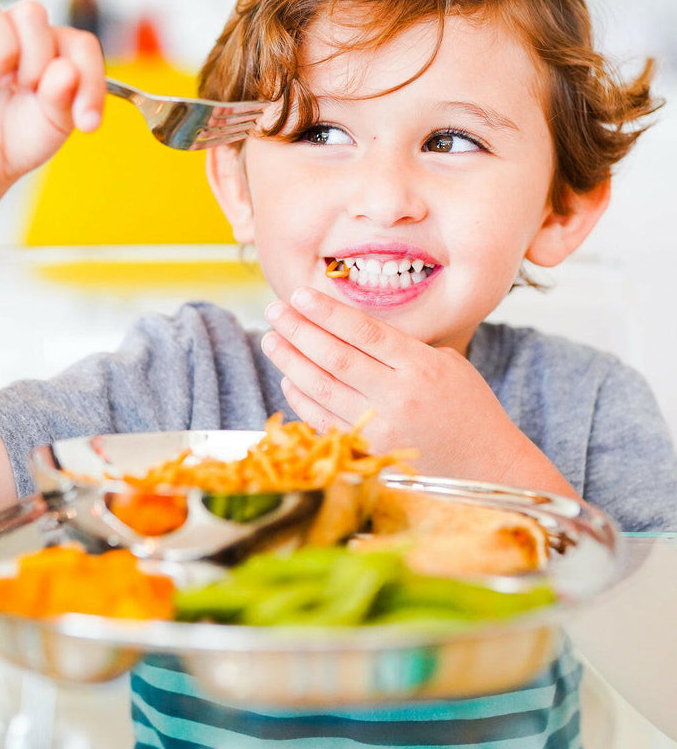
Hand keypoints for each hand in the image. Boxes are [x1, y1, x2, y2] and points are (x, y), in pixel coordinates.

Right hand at [0, 0, 105, 198]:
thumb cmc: (21, 138)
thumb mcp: (55, 125)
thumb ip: (65, 98)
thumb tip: (66, 70)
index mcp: (51, 51)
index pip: (79, 42)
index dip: (89, 78)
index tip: (87, 122)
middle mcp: (14, 36)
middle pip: (32, 14)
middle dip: (38, 61)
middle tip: (28, 93)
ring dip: (1, 47)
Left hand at [262, 286, 573, 493]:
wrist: (488, 467)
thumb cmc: (469, 409)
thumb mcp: (447, 364)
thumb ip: (400, 349)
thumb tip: (349, 330)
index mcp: (422, 365)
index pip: (363, 331)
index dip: (327, 311)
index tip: (300, 294)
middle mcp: (400, 395)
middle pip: (336, 357)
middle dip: (299, 330)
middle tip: (275, 311)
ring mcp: (383, 428)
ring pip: (324, 388)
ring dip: (292, 362)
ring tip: (272, 340)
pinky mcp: (371, 453)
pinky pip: (326, 421)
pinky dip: (303, 399)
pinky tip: (289, 379)